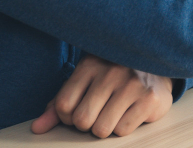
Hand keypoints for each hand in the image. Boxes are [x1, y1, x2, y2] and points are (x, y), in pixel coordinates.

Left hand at [31, 54, 172, 137]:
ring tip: (115, 111)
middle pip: (82, 120)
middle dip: (88, 124)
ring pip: (102, 129)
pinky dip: (124, 126)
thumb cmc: (113, 74)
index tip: (81, 108)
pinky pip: (123, 130)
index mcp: (90, 64)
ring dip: (106, 127)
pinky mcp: (149, 98)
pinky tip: (130, 111)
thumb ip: (58, 105)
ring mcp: (132, 84)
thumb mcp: (84, 81)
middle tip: (100, 111)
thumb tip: (37, 128)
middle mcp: (110, 72)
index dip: (68, 117)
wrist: (155, 62)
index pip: (63, 106)